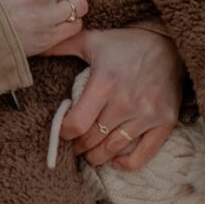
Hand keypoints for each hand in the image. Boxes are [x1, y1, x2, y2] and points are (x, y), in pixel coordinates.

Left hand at [60, 26, 183, 171]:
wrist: (169, 44)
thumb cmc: (126, 44)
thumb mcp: (92, 40)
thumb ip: (62, 46)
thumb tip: (35, 48)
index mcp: (104, 83)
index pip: (77, 124)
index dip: (65, 133)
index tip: (63, 131)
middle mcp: (125, 102)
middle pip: (92, 139)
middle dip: (79, 145)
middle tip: (75, 144)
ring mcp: (146, 114)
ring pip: (113, 149)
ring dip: (97, 156)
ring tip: (90, 153)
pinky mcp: (165, 122)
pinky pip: (144, 154)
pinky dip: (127, 163)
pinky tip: (115, 161)